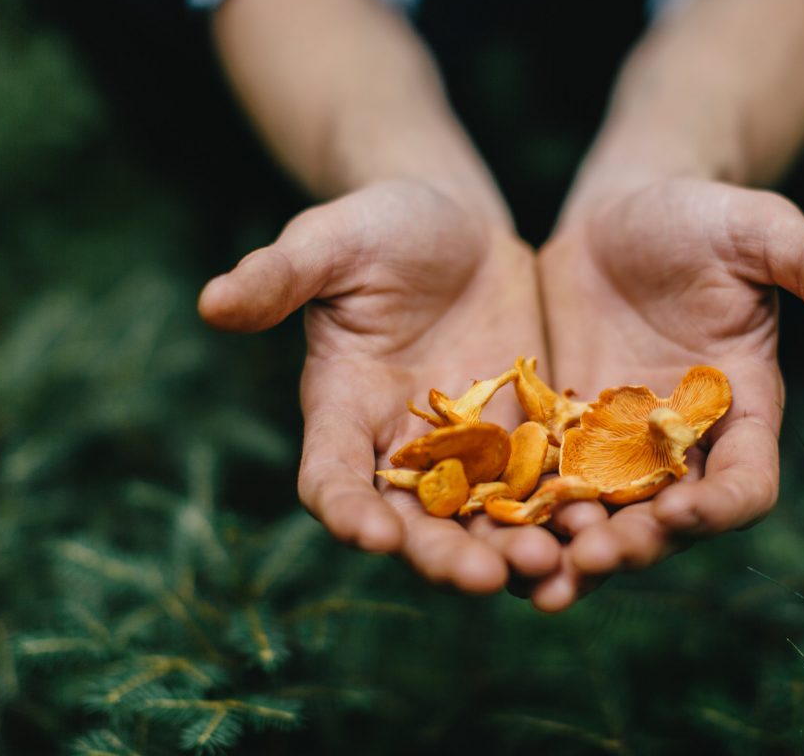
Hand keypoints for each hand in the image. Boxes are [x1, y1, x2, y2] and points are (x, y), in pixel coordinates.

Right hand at [199, 180, 563, 593]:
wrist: (455, 226)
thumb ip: (279, 275)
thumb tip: (209, 302)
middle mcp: (398, 447)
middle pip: (413, 521)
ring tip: (550, 567)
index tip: (369, 534)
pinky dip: (562, 515)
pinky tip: (594, 532)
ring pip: (482, 521)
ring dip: (510, 551)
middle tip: (478, 577)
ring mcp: (464, 450)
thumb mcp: (329, 242)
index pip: (331, 476)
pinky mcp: (522, 438)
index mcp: (341, 409)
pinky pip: (540, 488)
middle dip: (441, 554)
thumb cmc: (378, 226)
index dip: (345, 509)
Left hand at [533, 177, 803, 608]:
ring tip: (532, 573)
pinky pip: (545, 489)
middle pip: (667, 522)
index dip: (723, 507)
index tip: (684, 513)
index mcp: (741, 411)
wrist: (622, 214)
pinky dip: (523, 518)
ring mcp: (619, 446)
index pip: (747, 483)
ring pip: (601, 520)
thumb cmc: (699, 217)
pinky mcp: (562, 434)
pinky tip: (485, 534)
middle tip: (592, 556)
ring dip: (571, 552)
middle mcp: (683, 446)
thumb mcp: (756, 228)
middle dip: (635, 545)